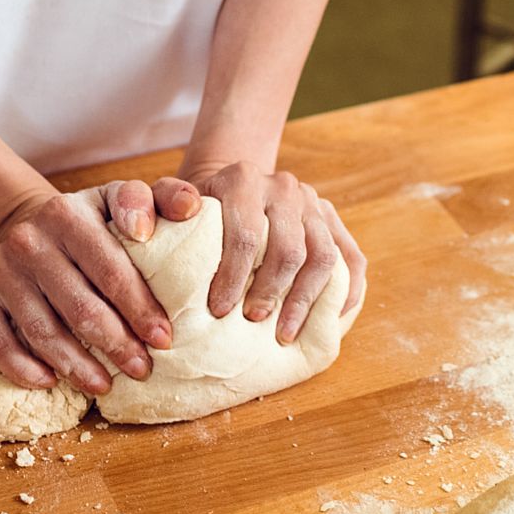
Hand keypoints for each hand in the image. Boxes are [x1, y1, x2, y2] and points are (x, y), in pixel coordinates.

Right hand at [0, 178, 201, 392]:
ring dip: (76, 366)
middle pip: (79, 307)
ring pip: (41, 330)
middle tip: (142, 370)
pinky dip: (21, 366)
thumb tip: (190, 207)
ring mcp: (0, 269)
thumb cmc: (90, 219)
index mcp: (67, 214)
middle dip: (116, 345)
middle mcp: (29, 241)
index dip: (141, 309)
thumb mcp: (122, 197)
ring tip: (105, 385)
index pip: (111, 271)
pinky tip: (49, 382)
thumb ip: (161, 197)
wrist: (24, 220)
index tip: (165, 339)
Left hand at [181, 162, 366, 343]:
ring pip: (323, 255)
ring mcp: (313, 202)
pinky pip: (351, 256)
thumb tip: (162, 225)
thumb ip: (165, 205)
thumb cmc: (198, 207)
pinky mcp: (331, 217)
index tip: (220, 312)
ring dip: (305, 300)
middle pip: (288, 249)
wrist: (232, 184)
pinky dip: (346, 290)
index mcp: (243, 180)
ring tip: (284, 332)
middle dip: (271, 292)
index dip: (234, 279)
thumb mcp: (174, 199)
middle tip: (253, 323)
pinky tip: (332, 319)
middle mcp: (283, 187)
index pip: (246, 236)